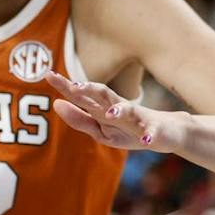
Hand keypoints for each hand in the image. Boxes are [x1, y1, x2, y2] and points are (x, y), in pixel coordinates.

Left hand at [44, 71, 180, 152]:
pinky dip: (149, 136)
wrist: (166, 133)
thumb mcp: (99, 128)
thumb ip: (79, 118)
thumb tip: (57, 103)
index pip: (82, 95)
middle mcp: (119, 109)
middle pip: (103, 95)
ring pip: (129, 111)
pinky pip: (152, 134)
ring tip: (110, 113)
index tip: (48, 75)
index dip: (66, 86)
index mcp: (103, 109)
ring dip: (120, 110)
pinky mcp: (154, 132)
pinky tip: (147, 140)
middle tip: (74, 86)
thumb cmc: (127, 130)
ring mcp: (138, 119)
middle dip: (90, 90)